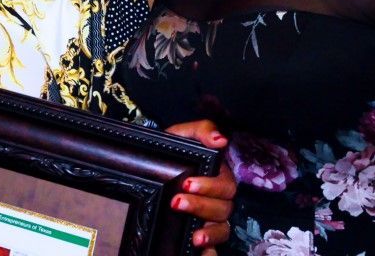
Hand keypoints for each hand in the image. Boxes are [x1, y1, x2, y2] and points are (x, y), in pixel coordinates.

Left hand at [166, 120, 234, 253]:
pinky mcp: (201, 234)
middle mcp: (218, 199)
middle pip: (223, 208)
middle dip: (201, 206)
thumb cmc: (170, 151)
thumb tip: (221, 139)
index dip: (209, 186)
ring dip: (210, 233)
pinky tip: (201, 251)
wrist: (149, 166)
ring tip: (194, 237)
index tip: (186, 184)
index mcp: (217, 176)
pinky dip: (211, 251)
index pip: (225, 185)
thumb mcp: (181, 134)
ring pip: (222, 228)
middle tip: (177, 202)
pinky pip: (214, 248)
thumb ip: (201, 130)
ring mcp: (210, 218)